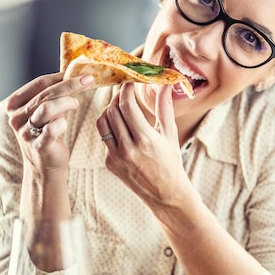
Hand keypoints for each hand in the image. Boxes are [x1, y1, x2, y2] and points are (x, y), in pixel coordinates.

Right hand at [7, 72, 93, 173]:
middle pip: (44, 95)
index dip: (59, 77)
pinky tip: (65, 123)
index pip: (39, 84)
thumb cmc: (48, 134)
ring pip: (46, 108)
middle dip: (68, 85)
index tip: (78, 72)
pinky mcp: (38, 146)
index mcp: (15, 104)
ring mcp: (25, 132)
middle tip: (87, 80)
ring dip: (66, 102)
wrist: (45, 166)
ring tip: (76, 103)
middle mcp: (16, 117)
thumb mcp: (47, 112)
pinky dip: (62, 123)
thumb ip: (54, 96)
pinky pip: (51, 129)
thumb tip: (74, 75)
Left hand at [96, 84, 187, 207]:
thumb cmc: (171, 162)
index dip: (126, 89)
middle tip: (124, 92)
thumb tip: (166, 83)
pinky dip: (110, 128)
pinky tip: (122, 127)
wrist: (165, 193)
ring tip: (120, 107)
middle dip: (117, 97)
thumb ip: (165, 107)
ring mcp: (116, 157)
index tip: (129, 81)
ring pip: (103, 122)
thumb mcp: (170, 134)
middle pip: (112, 111)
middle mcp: (128, 148)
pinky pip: (104, 138)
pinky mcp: (109, 163)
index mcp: (145, 139)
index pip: (127, 105)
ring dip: (110, 110)